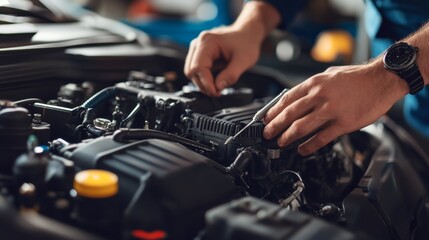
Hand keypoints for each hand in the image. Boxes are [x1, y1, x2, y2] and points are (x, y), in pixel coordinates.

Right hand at [184, 26, 261, 95]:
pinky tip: (218, 78)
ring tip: (220, 84)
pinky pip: (197, 70)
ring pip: (192, 72)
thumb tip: (218, 87)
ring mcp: (197, 48)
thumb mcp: (244, 61)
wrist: (246, 34)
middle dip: (204, 84)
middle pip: (191, 71)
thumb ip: (231, 75)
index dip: (205, 83)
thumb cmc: (246, 43)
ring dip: (204, 82)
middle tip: (218, 92)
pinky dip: (206, 78)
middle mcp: (198, 44)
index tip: (216, 93)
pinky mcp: (199, 54)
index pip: (198, 67)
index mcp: (208, 42)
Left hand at [263, 61, 408, 155]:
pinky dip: (309, 146)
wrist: (383, 79)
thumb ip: (315, 85)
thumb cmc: (358, 76)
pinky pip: (321, 137)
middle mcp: (320, 96)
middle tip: (267, 133)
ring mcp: (331, 110)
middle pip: (290, 114)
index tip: (266, 118)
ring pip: (301, 127)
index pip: (287, 98)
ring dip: (288, 137)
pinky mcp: (343, 123)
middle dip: (275, 126)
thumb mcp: (331, 73)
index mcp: (315, 83)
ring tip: (280, 143)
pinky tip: (302, 149)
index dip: (273, 110)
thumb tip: (301, 95)